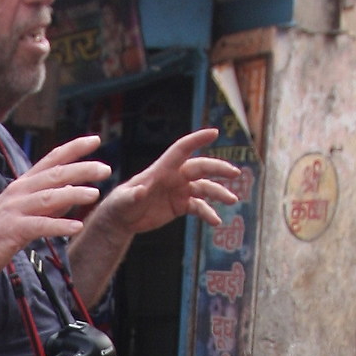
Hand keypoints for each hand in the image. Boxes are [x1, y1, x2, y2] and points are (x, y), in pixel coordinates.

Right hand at [0, 136, 109, 301]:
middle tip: (105, 169)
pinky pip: (40, 226)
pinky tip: (76, 227)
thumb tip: (74, 191)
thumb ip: (50, 201)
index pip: (52, 159)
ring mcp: (15, 210)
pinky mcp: (13, 230)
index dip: (74, 148)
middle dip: (82, 169)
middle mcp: (19, 191)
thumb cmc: (0, 233)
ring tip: (95, 194)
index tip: (96, 139)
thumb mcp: (26, 210)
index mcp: (23, 184)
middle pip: (55, 175)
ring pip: (49, 197)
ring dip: (74, 195)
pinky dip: (59, 225)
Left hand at [97, 128, 241, 236]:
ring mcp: (179, 190)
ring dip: (219, 193)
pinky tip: (216, 222)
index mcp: (162, 169)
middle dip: (218, 169)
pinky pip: (199, 207)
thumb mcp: (124, 200)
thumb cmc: (120, 204)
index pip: (182, 150)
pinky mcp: (180, 205)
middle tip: (235, 173)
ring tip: (232, 200)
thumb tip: (140, 192)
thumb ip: (133, 195)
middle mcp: (174, 177)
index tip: (214, 133)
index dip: (197, 140)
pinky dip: (208, 213)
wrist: (123, 218)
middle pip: (200, 168)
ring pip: (204, 188)